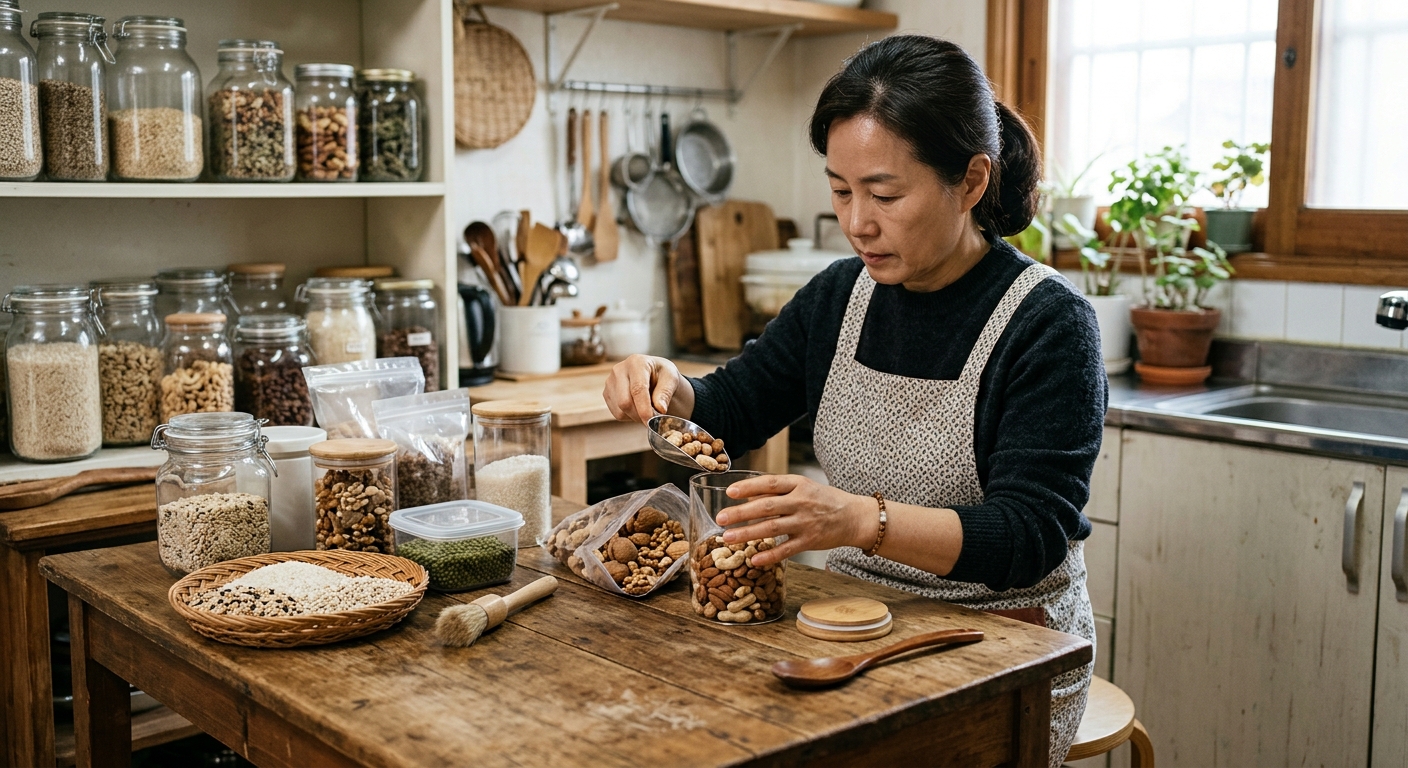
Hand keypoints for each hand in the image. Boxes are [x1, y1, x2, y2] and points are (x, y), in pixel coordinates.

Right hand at [602, 355, 695, 423]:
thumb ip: (666, 392)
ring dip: (636, 417)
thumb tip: (660, 408)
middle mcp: (619, 370)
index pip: (637, 389)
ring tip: (647, 409)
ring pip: (620, 410)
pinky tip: (638, 408)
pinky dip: (629, 416)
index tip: (650, 421)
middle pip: (624, 402)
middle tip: (654, 419)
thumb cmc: (662, 376)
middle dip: (640, 415)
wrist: (653, 375)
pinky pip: (617, 414)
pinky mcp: (606, 393)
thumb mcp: (672, 379)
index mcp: (636, 362)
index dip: (643, 408)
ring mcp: (610, 382)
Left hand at [714, 474, 875, 567]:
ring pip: (772, 528)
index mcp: (798, 485)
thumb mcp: (803, 487)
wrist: (854, 517)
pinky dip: (770, 555)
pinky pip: (786, 549)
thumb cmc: (825, 500)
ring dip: (748, 533)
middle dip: (741, 513)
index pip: (770, 483)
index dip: (748, 487)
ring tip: (728, 538)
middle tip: (720, 518)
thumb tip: (747, 497)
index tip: (730, 492)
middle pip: (766, 506)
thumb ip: (777, 491)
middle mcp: (801, 502)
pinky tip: (754, 559)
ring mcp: (805, 523)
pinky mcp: (810, 541)